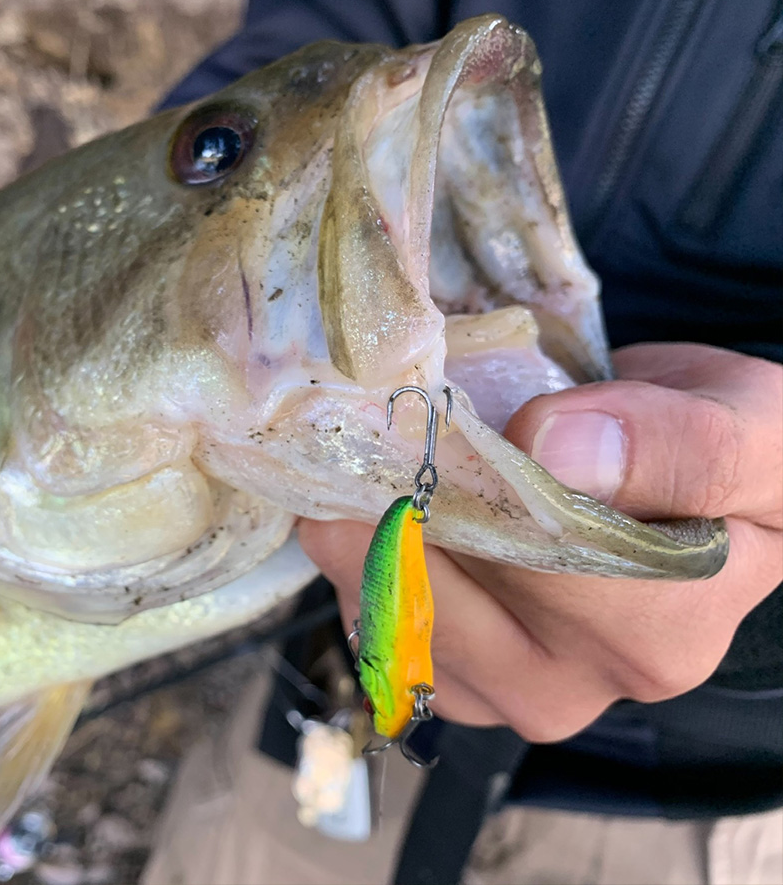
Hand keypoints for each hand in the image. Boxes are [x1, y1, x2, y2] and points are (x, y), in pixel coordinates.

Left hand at [299, 343, 782, 741]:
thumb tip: (558, 449)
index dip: (468, 480)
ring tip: (364, 458)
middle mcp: (577, 683)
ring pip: (392, 615)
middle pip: (444, 593)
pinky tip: (376, 511)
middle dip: (393, 502)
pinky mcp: (453, 682)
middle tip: (363, 422)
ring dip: (362, 531)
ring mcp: (506, 691)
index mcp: (658, 635)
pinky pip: (375, 627)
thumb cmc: (720, 459)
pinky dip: (361, 562)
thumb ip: (681, 443)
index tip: (426, 413)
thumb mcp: (750, 431)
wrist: (683, 489)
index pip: (529, 560)